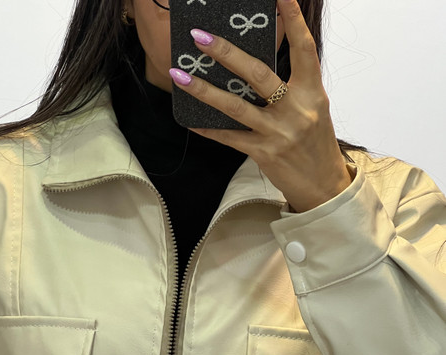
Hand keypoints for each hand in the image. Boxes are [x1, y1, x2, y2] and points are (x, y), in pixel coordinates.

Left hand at [169, 0, 352, 212]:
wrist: (322, 185)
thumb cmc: (315, 142)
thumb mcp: (313, 107)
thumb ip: (292, 85)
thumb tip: (256, 63)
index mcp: (313, 92)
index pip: (303, 49)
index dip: (292, 20)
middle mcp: (296, 110)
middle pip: (258, 74)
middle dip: (227, 53)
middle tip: (201, 37)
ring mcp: (278, 133)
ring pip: (236, 107)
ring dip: (204, 90)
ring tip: (180, 75)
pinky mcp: (264, 153)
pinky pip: (230, 138)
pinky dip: (209, 128)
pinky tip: (190, 119)